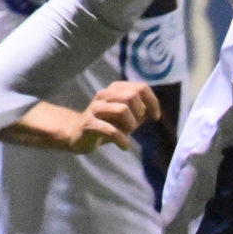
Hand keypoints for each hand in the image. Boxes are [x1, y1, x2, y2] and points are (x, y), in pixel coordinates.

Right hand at [3, 81, 160, 153]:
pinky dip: (122, 140)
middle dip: (140, 113)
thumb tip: (154, 111)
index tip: (155, 116)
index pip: (140, 87)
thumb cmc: (106, 125)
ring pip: (123, 110)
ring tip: (127, 134)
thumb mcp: (126, 118)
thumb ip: (140, 112)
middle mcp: (105, 95)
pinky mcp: (89, 124)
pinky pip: (111, 130)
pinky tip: (124, 146)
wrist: (77, 134)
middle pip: (132, 96)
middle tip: (136, 126)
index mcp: (115, 90)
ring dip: (131, 125)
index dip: (152, 102)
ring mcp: (95, 108)